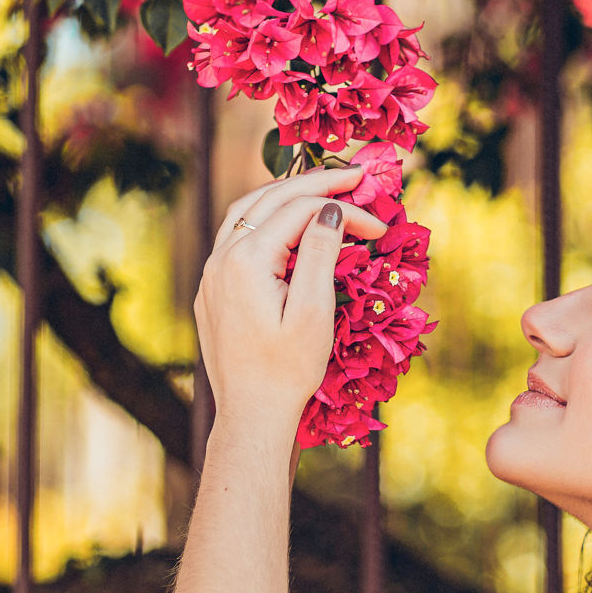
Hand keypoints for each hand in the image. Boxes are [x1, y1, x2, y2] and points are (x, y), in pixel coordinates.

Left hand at [194, 165, 388, 430]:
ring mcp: (211, 275)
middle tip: (357, 176)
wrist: (251, 417)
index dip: (344, 208)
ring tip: (323, 188)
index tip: (380, 223)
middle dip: (316, 185)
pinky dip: (265, 221)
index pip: (300, 211)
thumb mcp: (313, 313)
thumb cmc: (287, 372)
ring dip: (285, 195)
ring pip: (246, 214)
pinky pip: (236, 239)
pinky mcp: (212, 292)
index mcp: (246, 261)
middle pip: (269, 200)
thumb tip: (328, 210)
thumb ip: (318, 254)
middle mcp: (220, 260)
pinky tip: (287, 226)